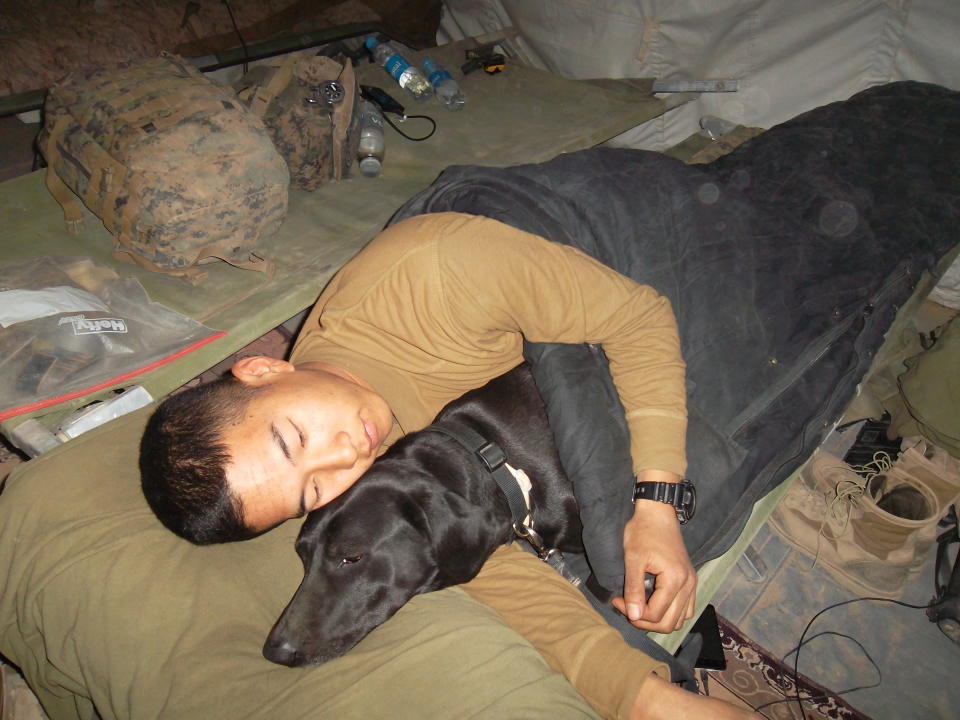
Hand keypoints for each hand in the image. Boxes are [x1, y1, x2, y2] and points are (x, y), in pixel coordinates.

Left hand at [612, 470, 695, 632]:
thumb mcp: (633, 559)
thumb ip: (634, 589)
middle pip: (669, 623)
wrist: (658, 513)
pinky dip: (671, 613)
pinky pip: (686, 609)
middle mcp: (688, 584)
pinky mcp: (691, 580)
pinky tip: (655, 605)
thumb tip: (634, 616)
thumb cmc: (643, 532)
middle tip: (627, 608)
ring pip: (680, 620)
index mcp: (675, 580)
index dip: (634, 614)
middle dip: (645, 622)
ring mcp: (692, 583)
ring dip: (659, 620)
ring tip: (639, 608)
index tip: (617, 600)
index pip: (655, 615)